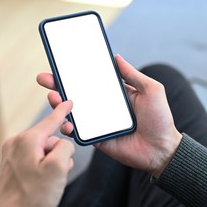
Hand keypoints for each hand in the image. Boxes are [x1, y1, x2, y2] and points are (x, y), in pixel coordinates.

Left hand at [0, 101, 74, 206]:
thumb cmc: (33, 197)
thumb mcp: (58, 168)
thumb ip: (65, 147)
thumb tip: (62, 144)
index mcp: (27, 140)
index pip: (50, 120)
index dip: (62, 112)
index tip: (68, 101)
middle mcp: (15, 144)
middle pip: (49, 140)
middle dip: (59, 154)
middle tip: (58, 174)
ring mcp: (11, 155)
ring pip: (43, 152)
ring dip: (52, 165)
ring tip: (48, 184)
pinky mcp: (11, 166)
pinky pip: (34, 161)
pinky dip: (42, 170)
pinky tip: (41, 185)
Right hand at [36, 55, 181, 177]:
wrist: (162, 149)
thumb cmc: (160, 119)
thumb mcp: (151, 90)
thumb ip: (133, 75)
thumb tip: (116, 57)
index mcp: (115, 94)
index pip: (91, 81)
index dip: (76, 73)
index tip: (61, 63)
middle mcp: (104, 107)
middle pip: (77, 94)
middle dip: (58, 86)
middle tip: (44, 78)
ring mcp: (99, 123)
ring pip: (74, 113)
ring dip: (59, 105)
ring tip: (53, 98)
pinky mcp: (97, 139)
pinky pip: (79, 133)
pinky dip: (69, 127)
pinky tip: (66, 122)